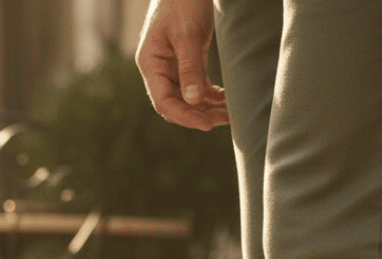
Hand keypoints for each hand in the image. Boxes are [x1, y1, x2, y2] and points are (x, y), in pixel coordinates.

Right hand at [136, 0, 228, 129]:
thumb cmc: (182, 2)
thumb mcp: (187, 35)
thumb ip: (190, 68)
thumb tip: (193, 101)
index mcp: (151, 63)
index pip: (164, 102)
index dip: (185, 117)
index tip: (207, 124)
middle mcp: (160, 70)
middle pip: (177, 105)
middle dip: (199, 116)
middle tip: (224, 120)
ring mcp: (173, 68)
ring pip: (189, 100)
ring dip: (209, 109)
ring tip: (230, 114)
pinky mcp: (188, 64)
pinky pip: (199, 89)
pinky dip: (212, 98)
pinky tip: (226, 101)